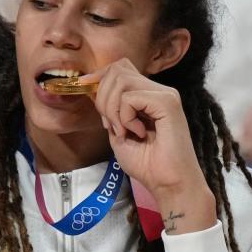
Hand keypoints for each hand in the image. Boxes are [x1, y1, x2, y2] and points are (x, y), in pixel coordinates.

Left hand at [84, 59, 215, 233]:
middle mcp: (158, 90)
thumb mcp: (118, 133)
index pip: (120, 68)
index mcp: (148, 95)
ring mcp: (165, 94)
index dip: (99, 76)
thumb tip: (94, 89)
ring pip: (121, 81)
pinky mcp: (167, 102)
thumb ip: (110, 112)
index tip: (83, 88)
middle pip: (117, 70)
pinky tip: (138, 133)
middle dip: (103, 98)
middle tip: (112, 126)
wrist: (168, 183)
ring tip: (124, 132)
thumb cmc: (146, 164)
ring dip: (112, 110)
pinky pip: (130, 98)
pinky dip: (125, 118)